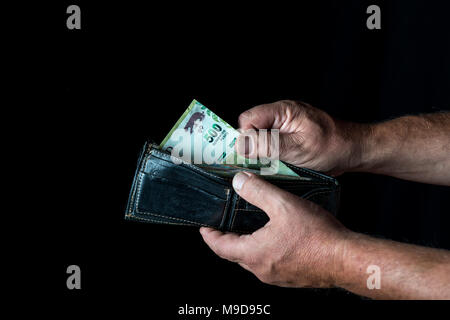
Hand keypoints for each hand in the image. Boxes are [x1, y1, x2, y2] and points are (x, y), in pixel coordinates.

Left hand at [200, 172, 351, 287]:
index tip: (204, 226)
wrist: (347, 260)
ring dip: (247, 244)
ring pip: (253, 260)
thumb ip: (258, 191)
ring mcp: (277, 277)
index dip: (209, 235)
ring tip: (249, 226)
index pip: (220, 246)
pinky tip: (275, 237)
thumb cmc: (317, 235)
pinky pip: (269, 263)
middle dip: (227, 239)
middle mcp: (262, 270)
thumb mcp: (284, 205)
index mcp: (254, 254)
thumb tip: (239, 181)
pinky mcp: (291, 277)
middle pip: (234, 255)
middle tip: (225, 224)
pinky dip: (264, 250)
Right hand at [236, 100, 366, 174]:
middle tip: (262, 163)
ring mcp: (284, 126)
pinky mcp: (288, 137)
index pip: (248, 119)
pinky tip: (280, 165)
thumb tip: (240, 144)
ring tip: (275, 164)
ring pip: (259, 138)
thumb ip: (267, 145)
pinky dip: (271, 156)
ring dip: (262, 154)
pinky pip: (270, 145)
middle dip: (252, 147)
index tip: (248, 156)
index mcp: (283, 111)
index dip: (244, 137)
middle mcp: (281, 115)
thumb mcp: (297, 148)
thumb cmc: (332, 146)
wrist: (354, 151)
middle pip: (251, 128)